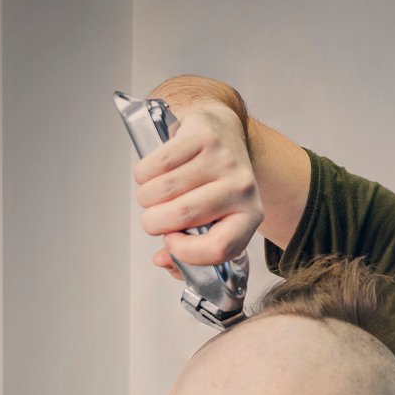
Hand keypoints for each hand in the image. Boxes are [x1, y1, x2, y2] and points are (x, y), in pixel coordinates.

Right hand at [133, 103, 262, 276]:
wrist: (226, 133)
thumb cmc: (215, 184)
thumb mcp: (213, 221)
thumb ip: (188, 251)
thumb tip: (163, 260)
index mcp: (250, 216)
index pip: (220, 248)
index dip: (186, 251)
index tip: (172, 242)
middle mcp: (242, 187)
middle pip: (182, 216)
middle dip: (154, 223)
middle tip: (155, 218)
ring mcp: (223, 160)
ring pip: (163, 190)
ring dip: (147, 199)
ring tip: (154, 196)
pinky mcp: (202, 136)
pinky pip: (157, 164)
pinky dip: (144, 175)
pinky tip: (152, 176)